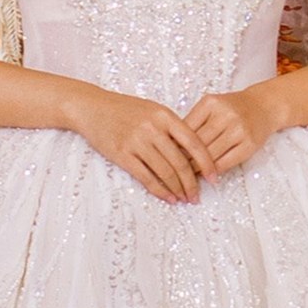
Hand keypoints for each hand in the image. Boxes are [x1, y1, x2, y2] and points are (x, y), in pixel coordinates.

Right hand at [67, 87, 205, 201]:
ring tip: (185, 199)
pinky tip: (169, 198)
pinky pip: (146, 177)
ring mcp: (137, 141)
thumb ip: (172, 128)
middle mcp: (153, 128)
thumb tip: (192, 153)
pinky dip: (160, 190)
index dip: (207, 163)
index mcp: (165, 115)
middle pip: (180, 162)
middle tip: (197, 196)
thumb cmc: (125, 109)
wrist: (93, 107)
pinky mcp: (122, 154)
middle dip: (192, 183)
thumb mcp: (153, 110)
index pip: (193, 143)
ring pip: (165, 172)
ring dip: (177, 189)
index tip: (214, 178)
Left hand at [178, 82, 281, 178]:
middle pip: (197, 143)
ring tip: (188, 176)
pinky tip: (207, 174)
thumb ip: (195, 121)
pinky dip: (214, 171)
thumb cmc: (233, 108)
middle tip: (174, 170)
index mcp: (211, 103)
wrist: (264, 106)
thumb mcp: (212, 106)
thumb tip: (173, 146)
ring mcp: (239, 129)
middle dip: (184, 159)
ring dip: (197, 168)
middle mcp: (225, 114)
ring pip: (210, 155)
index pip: (187, 128)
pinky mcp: (249, 144)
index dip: (175, 145)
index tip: (168, 156)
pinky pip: (226, 162)